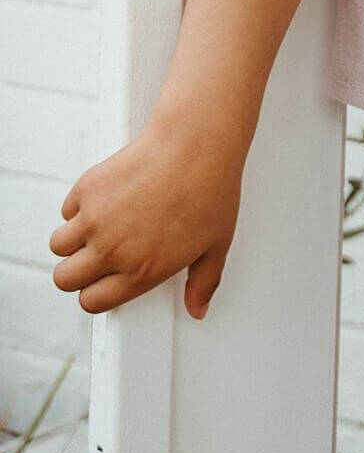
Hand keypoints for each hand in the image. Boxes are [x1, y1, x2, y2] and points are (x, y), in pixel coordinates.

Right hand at [48, 111, 245, 319]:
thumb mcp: (216, 244)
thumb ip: (203, 282)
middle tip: (94, 258)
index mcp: (141, 271)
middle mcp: (112, 251)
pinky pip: (67, 210)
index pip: (92, 302)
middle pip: (64, 280)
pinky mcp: (87, 189)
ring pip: (58, 246)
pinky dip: (79, 208)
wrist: (195, 142)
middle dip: (76, 272)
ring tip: (97, 229)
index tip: (104, 281)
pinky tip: (105, 199)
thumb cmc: (210, 189)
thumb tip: (198, 310)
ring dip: (72, 241)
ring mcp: (96, 219)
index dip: (96, 293)